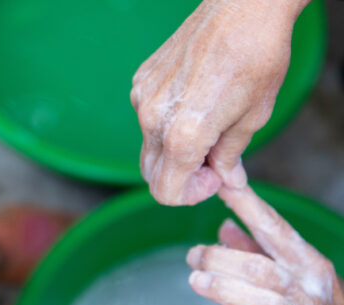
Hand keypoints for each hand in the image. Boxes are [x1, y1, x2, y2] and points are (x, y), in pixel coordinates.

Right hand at [130, 0, 307, 205]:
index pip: (165, 191)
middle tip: (212, 157)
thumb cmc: (256, 58)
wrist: (242, 9)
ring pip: (149, 145)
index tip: (213, 177)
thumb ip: (230, 157)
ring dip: (173, 148)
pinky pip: (147, 117)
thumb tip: (227, 180)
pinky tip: (193, 100)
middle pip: (151, 173)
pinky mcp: (141, 81)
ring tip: (206, 124)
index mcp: (183, 136)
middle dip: (181, 175)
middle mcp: (153, 118)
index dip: (191, 194)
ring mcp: (143, 97)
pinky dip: (166, 122)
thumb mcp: (253, 118)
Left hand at [186, 186, 343, 304]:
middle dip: (220, 258)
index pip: (275, 229)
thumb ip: (257, 251)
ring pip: (263, 301)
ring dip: (223, 288)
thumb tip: (224, 226)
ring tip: (196, 281)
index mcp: (307, 263)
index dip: (248, 205)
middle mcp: (308, 290)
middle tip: (193, 256)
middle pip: (261, 267)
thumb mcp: (292, 273)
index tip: (222, 185)